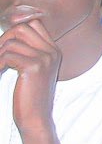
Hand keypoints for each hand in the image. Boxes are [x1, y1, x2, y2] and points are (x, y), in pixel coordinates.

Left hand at [0, 21, 62, 143]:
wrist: (36, 119)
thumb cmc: (30, 98)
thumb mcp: (34, 72)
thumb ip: (28, 54)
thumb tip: (8, 39)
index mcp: (54, 51)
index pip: (34, 24)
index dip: (15, 31)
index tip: (4, 48)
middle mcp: (51, 51)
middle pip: (23, 28)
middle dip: (4, 39)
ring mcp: (44, 58)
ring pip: (12, 42)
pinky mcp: (33, 67)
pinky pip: (7, 56)